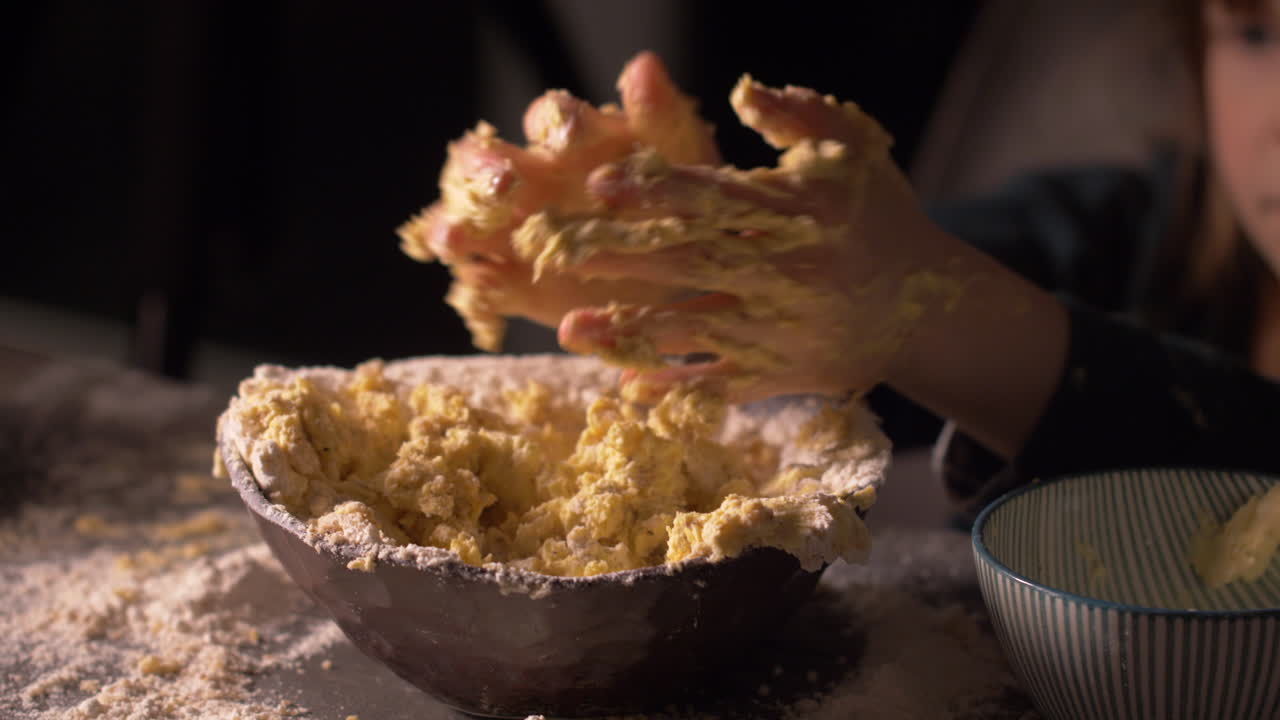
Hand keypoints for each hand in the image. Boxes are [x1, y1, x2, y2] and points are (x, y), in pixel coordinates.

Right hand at [399, 52, 719, 350]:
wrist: (683, 275)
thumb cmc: (679, 202)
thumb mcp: (685, 160)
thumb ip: (661, 116)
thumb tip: (643, 67)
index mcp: (572, 141)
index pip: (548, 118)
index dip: (550, 126)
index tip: (562, 138)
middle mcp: (531, 179)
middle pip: (482, 161)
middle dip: (483, 170)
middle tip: (499, 189)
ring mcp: (513, 231)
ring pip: (463, 217)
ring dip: (454, 223)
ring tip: (455, 238)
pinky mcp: (512, 283)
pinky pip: (482, 283)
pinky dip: (479, 285)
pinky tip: (483, 288)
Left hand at [533, 76, 970, 402]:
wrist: (927, 306)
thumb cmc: (879, 217)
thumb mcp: (852, 151)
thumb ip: (797, 116)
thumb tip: (740, 89)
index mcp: (801, 213)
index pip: (718, 200)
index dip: (658, 191)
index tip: (602, 184)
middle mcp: (790, 273)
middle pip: (691, 263)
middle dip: (620, 256)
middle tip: (555, 250)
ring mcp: (784, 330)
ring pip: (696, 331)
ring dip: (631, 331)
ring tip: (570, 329)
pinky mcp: (782, 375)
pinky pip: (722, 385)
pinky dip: (676, 389)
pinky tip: (627, 387)